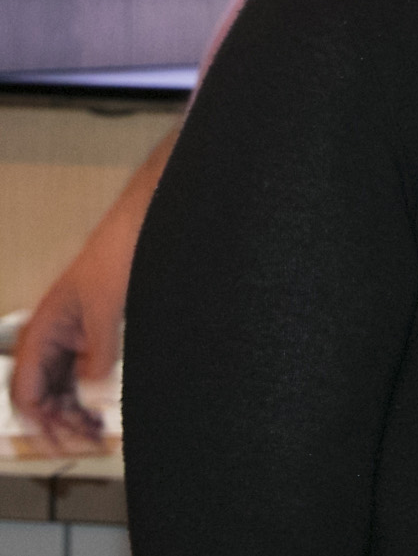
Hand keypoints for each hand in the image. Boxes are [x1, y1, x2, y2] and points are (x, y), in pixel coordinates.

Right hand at [7, 249, 121, 452]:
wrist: (136, 230)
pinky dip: (84, 398)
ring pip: (58, 391)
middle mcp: (46, 340)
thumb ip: (99, 353)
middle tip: (85, 445)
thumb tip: (92, 394)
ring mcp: (65, 341)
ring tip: (94, 436)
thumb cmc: (114, 257)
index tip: (59, 444)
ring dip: (72, 414)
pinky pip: (76, 378)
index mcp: (40, 333)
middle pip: (40, 397)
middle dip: (58, 424)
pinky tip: (97, 414)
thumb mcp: (108, 309)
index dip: (39, 422)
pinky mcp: (84, 340)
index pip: (25, 392)